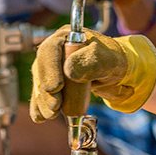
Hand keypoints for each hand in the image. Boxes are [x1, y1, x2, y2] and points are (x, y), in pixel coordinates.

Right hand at [30, 25, 155, 121]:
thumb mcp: (107, 60)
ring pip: (40, 83)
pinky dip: (40, 107)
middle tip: (55, 106)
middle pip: (41, 68)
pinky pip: (41, 94)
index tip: (56, 87)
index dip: (50, 69)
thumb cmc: (112, 61)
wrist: (115, 73)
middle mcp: (55, 51)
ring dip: (43, 101)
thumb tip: (69, 70)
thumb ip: (91, 62)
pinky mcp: (51, 83)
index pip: (50, 50)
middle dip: (46, 89)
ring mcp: (51, 67)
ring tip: (51, 115)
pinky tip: (40, 117)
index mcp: (66, 37)